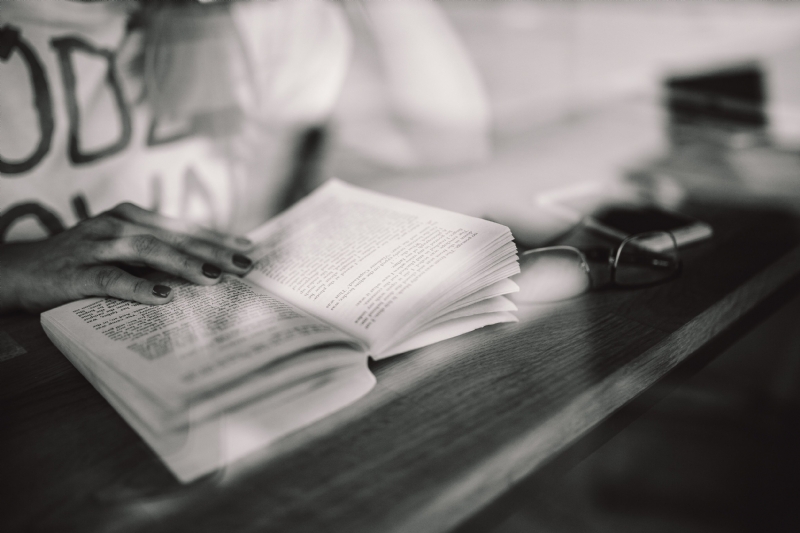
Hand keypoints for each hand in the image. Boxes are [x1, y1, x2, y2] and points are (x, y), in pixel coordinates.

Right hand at [0, 203, 255, 312]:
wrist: (20, 270)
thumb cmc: (82, 261)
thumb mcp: (122, 251)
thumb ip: (157, 254)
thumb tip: (208, 268)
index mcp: (132, 217)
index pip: (182, 227)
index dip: (216, 238)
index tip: (248, 248)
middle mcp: (117, 225)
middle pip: (173, 237)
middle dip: (212, 252)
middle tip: (243, 266)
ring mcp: (96, 245)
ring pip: (148, 250)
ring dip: (183, 264)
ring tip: (213, 278)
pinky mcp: (76, 272)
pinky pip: (111, 278)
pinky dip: (139, 287)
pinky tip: (163, 297)